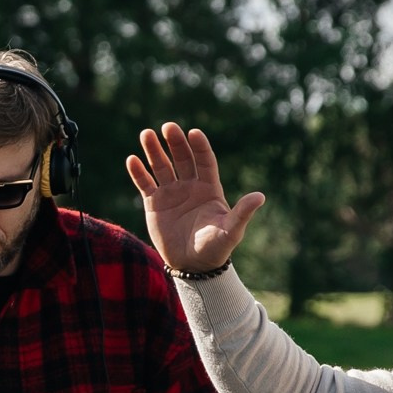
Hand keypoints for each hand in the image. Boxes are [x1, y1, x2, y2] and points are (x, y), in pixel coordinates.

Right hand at [126, 122, 266, 272]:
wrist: (192, 266)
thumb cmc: (215, 248)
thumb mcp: (231, 231)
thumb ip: (242, 213)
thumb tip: (260, 197)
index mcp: (209, 188)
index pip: (204, 161)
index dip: (199, 147)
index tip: (194, 134)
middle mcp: (189, 186)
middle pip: (182, 158)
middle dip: (175, 142)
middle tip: (168, 127)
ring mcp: (171, 193)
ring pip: (161, 166)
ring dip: (153, 150)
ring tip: (146, 134)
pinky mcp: (154, 204)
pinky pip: (145, 184)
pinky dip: (138, 172)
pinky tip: (132, 160)